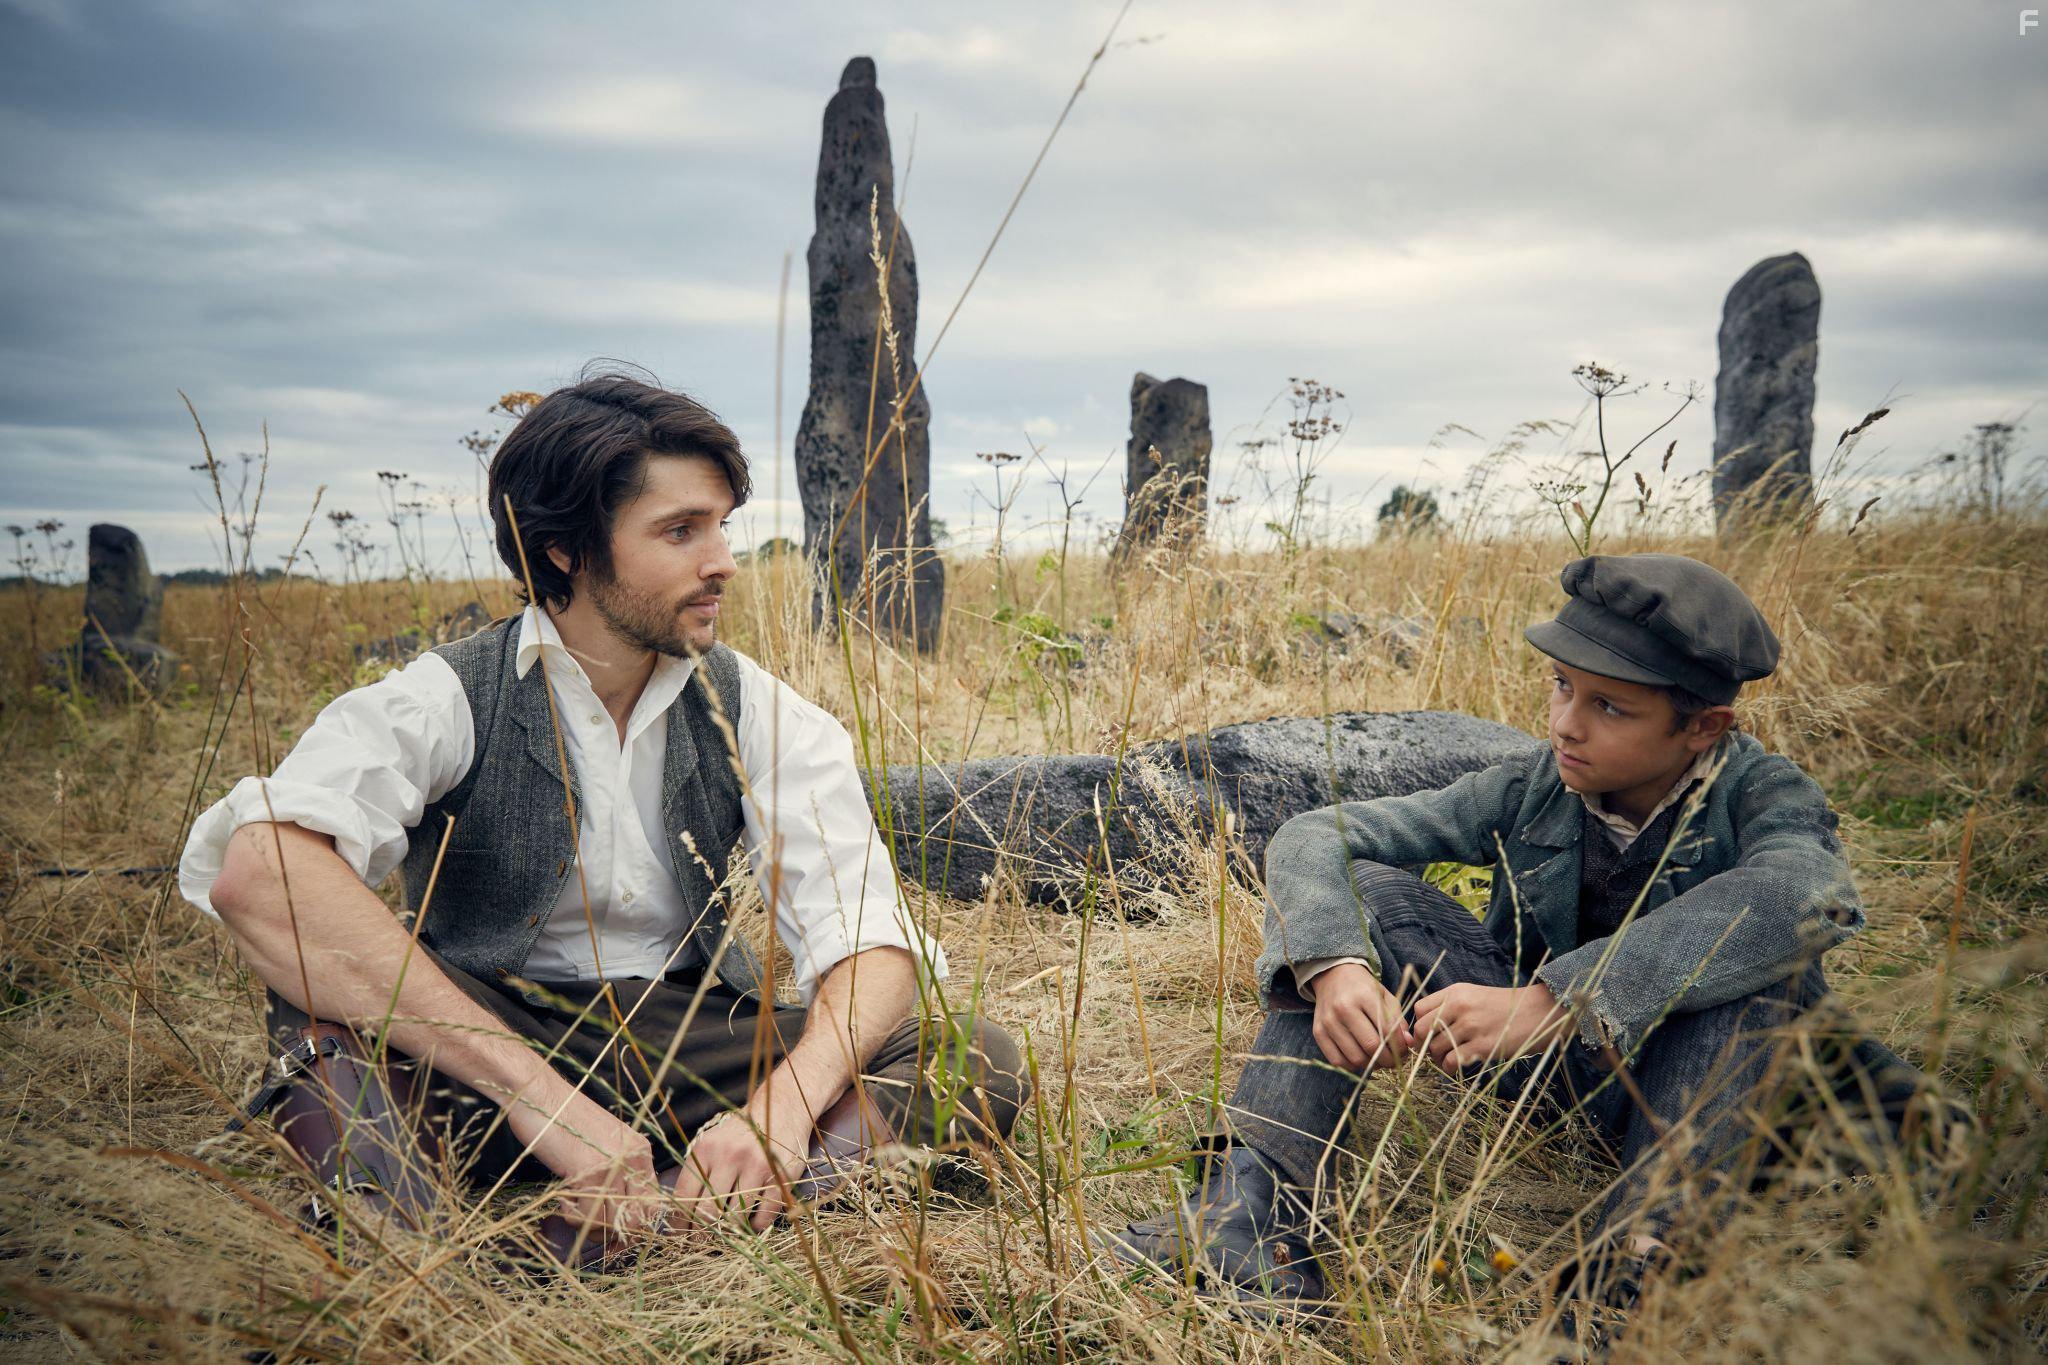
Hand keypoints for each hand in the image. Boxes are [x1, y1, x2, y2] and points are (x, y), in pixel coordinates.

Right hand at [550, 1110, 660, 1238]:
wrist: (537, 1093)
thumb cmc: (562, 1121)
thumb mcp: (602, 1145)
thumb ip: (617, 1174)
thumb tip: (619, 1219)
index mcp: (640, 1151)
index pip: (653, 1205)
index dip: (633, 1226)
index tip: (612, 1231)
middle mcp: (634, 1157)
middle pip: (636, 1220)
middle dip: (611, 1233)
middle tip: (587, 1222)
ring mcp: (613, 1165)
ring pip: (610, 1224)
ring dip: (587, 1225)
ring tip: (571, 1203)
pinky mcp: (589, 1171)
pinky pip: (587, 1217)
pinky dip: (571, 1216)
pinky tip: (562, 1195)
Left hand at [669, 1079, 816, 1231]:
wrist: (780, 1107)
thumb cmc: (740, 1132)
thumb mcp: (712, 1142)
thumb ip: (697, 1172)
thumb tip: (680, 1214)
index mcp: (706, 1149)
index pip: (684, 1196)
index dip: (680, 1223)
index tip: (681, 1236)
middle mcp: (729, 1156)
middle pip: (708, 1213)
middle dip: (704, 1233)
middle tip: (706, 1240)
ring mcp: (757, 1166)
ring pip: (736, 1218)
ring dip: (732, 1232)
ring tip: (730, 1233)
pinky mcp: (781, 1177)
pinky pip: (764, 1217)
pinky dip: (756, 1227)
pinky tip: (753, 1223)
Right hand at [1310, 963, 1414, 1071]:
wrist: (1333, 976)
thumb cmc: (1363, 988)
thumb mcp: (1385, 997)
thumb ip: (1398, 1020)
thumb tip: (1408, 1044)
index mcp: (1364, 995)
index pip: (1387, 1031)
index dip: (1399, 1047)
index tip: (1404, 1052)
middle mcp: (1344, 1008)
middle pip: (1371, 1047)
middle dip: (1388, 1060)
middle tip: (1394, 1060)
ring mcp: (1328, 1021)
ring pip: (1355, 1058)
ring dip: (1371, 1065)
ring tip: (1378, 1060)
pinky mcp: (1318, 1032)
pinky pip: (1337, 1061)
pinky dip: (1352, 1066)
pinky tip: (1360, 1058)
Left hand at [1412, 982, 1569, 1072]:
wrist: (1539, 1011)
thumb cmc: (1505, 1006)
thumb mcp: (1474, 996)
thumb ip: (1449, 1007)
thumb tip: (1424, 1029)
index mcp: (1455, 992)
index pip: (1419, 1009)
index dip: (1419, 1024)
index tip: (1428, 1034)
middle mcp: (1459, 1006)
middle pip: (1421, 1030)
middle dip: (1423, 1044)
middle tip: (1435, 1051)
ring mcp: (1470, 1026)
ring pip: (1434, 1048)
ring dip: (1437, 1059)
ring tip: (1448, 1059)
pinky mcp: (1482, 1046)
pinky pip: (1450, 1062)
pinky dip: (1449, 1068)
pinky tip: (1457, 1066)